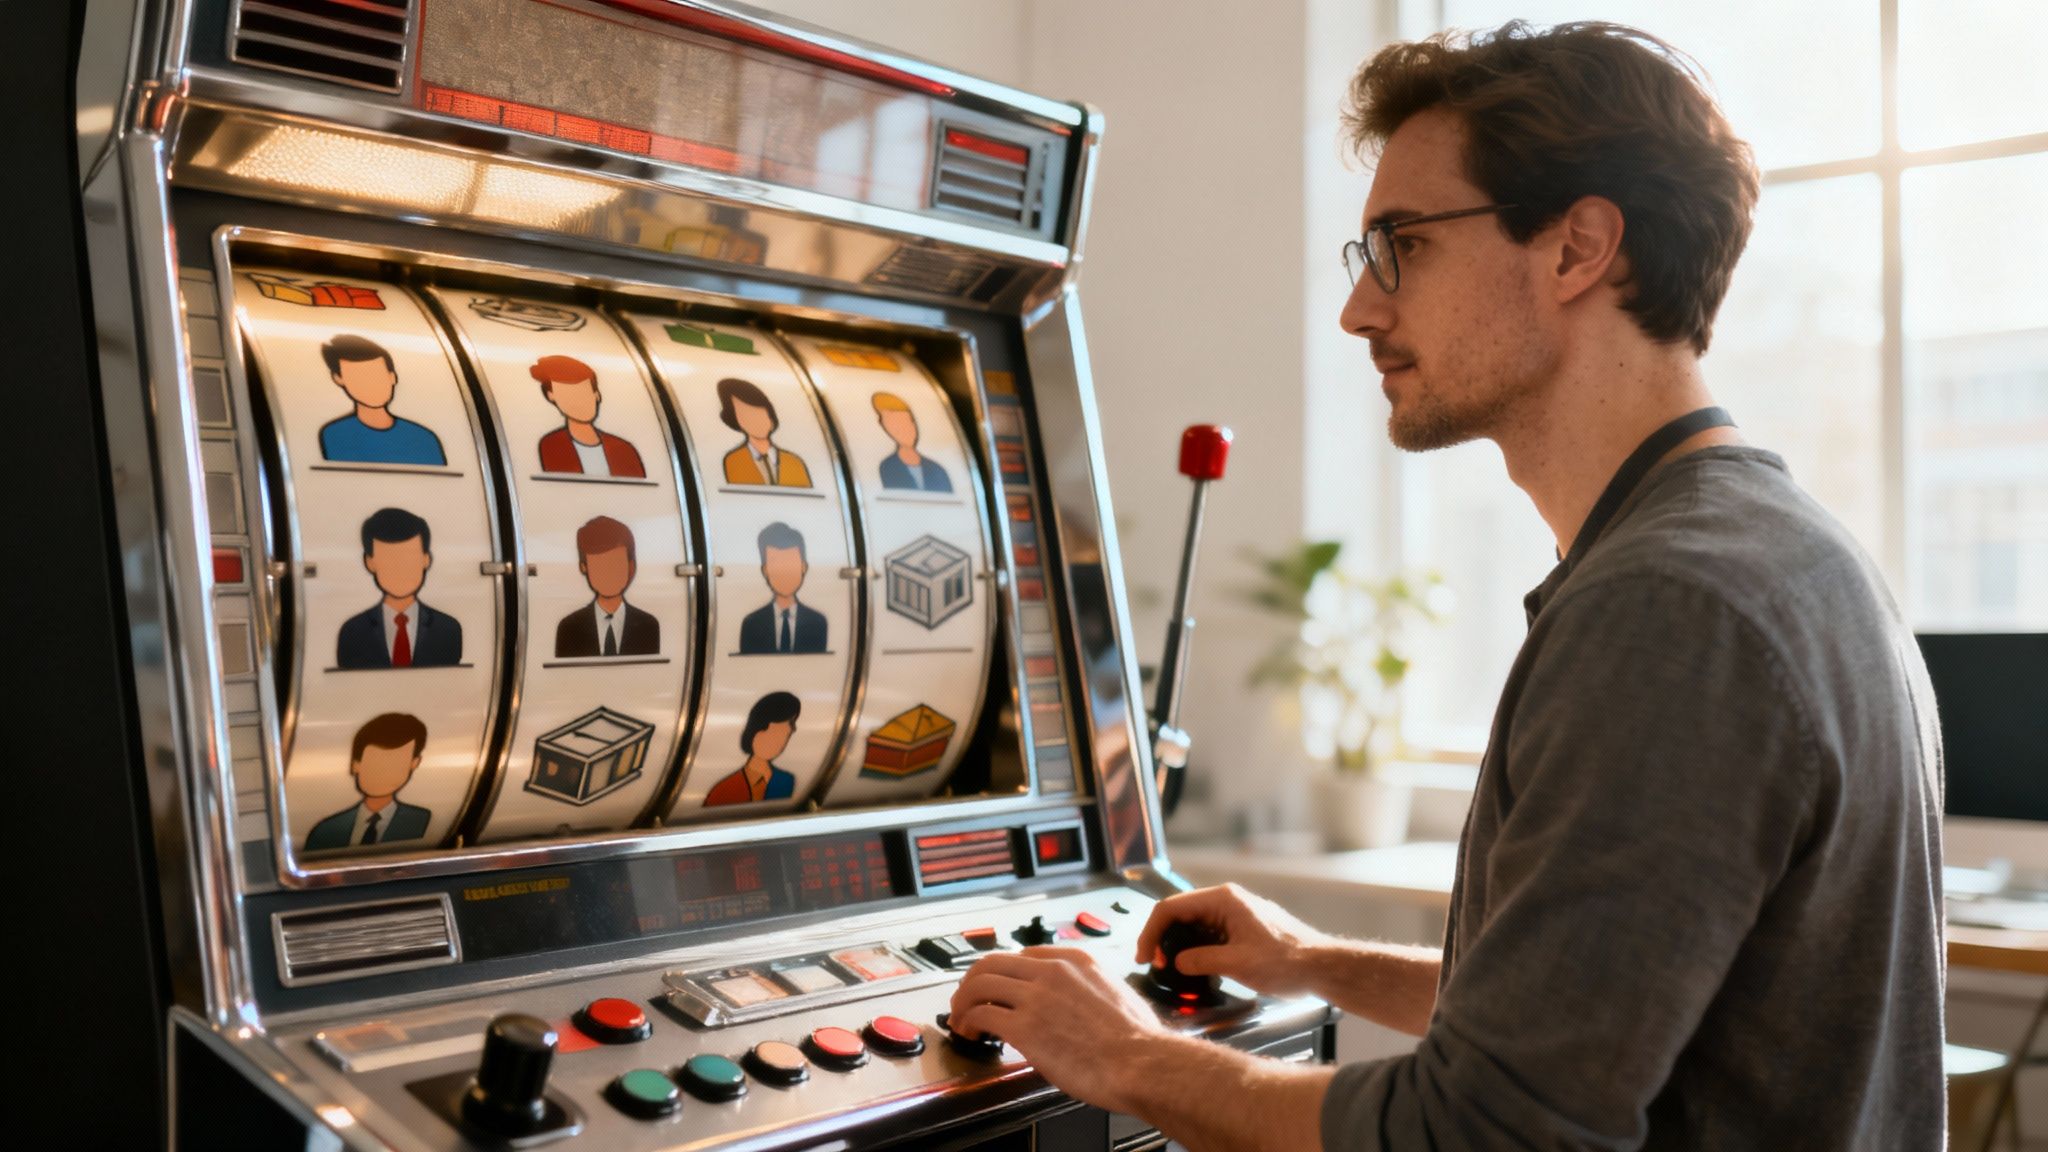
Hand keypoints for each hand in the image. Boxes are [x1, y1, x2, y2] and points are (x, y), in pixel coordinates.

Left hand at [947, 947, 1172, 1113]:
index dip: (1004, 972)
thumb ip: (1092, 991)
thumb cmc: (1139, 1041)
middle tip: (966, 999)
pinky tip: (971, 1034)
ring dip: (963, 1002)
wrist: (1142, 1063)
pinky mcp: (1024, 1027)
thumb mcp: (1118, 995)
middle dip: (973, 981)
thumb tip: (1086, 1003)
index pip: (1024, 954)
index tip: (999, 986)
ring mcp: (1035, 997)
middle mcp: (1052, 972)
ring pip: (980, 984)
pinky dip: (968, 1023)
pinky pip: (981, 1015)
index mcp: (1076, 961)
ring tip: (961, 1019)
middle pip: (993, 962)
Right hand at [1133, 883, 1333, 995]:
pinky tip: (1194, 967)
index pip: (1171, 908)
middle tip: (1154, 964)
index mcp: (1224, 900)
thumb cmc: (1289, 961)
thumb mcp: (1239, 964)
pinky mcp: (1241, 928)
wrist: (1322, 967)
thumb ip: (1201, 961)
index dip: (1151, 932)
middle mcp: (1228, 901)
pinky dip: (1195, 949)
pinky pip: (1208, 934)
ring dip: (1178, 945)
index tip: (1144, 955)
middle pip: (1180, 914)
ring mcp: (1235, 914)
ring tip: (1172, 969)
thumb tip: (1176, 962)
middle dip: (1162, 938)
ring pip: (1193, 925)